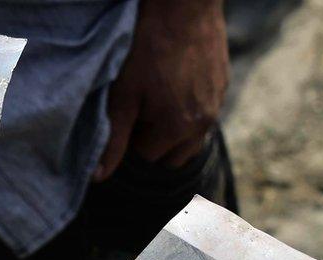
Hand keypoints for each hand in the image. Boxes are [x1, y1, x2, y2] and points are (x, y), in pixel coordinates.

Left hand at [94, 0, 228, 178]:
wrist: (184, 3)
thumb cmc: (147, 46)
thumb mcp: (123, 94)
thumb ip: (113, 138)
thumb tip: (100, 178)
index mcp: (177, 129)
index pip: (146, 159)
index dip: (129, 143)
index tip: (122, 119)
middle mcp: (203, 123)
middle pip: (172, 157)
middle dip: (152, 145)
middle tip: (137, 112)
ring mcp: (217, 104)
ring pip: (190, 139)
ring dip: (171, 131)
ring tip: (155, 100)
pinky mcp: (223, 86)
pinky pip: (203, 114)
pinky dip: (187, 112)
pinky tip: (173, 86)